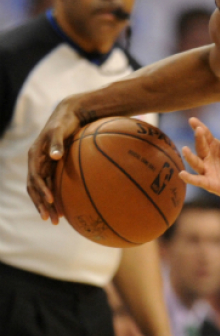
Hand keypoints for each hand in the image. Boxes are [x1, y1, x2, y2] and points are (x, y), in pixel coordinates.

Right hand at [27, 99, 81, 223]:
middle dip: (42, 205)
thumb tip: (55, 156)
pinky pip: (49, 186)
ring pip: (41, 190)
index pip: (35, 178)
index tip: (51, 201)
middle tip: (51, 220)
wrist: (69, 115)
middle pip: (35, 189)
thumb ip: (57, 143)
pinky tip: (63, 208)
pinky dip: (53, 197)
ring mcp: (42, 166)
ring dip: (47, 205)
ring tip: (56, 220)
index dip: (41, 190)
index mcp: (35, 156)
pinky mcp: (50, 167)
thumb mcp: (60, 130)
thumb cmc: (65, 122)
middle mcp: (36, 163)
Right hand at [179, 114, 219, 201]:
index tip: (192, 120)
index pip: (205, 135)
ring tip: (185, 149)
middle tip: (198, 130)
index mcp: (216, 147)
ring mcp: (208, 170)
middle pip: (201, 147)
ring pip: (196, 163)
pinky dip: (189, 178)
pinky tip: (182, 174)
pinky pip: (198, 180)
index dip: (199, 127)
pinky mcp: (210, 183)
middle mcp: (209, 158)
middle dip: (198, 139)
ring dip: (190, 157)